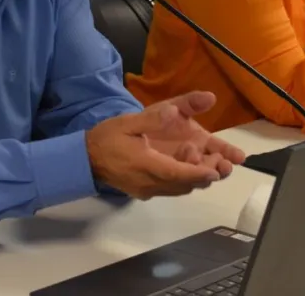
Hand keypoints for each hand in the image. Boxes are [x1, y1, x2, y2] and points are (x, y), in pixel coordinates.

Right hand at [85, 91, 245, 199]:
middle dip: (204, 175)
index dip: (198, 173)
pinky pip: (171, 190)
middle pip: (183, 184)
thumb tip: (173, 112)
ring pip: (179, 189)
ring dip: (196, 179)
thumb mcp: (127, 121)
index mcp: (144, 165)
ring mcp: (147, 190)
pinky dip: (185, 181)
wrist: (84, 159)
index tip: (216, 171)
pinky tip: (193, 168)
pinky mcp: (145, 192)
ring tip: (213, 166)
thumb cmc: (107, 138)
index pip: (176, 173)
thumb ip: (151, 118)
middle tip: (220, 163)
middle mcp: (149, 182)